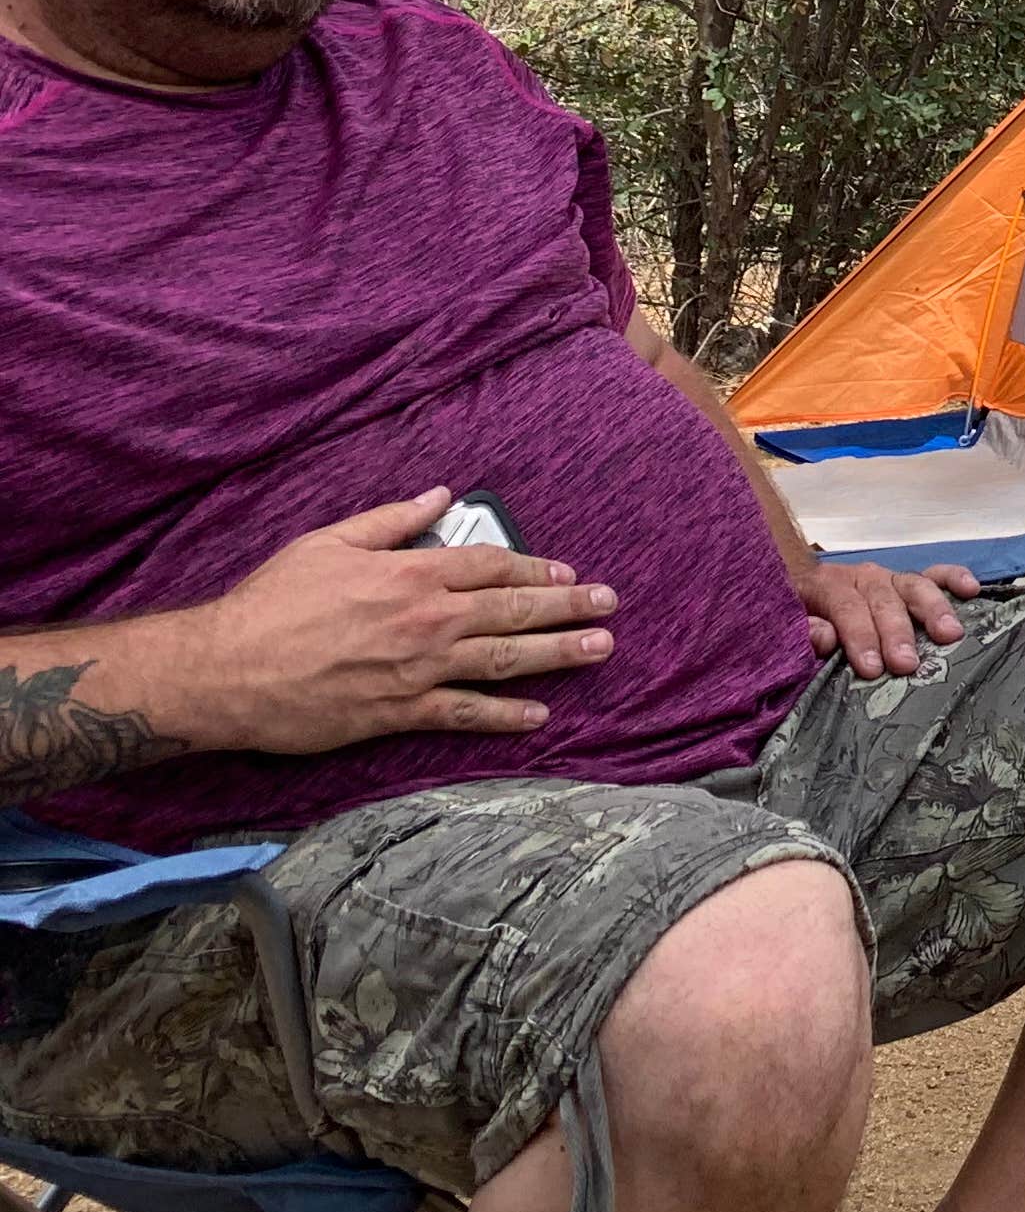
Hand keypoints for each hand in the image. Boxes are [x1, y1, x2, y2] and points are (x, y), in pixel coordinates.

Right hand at [172, 491, 618, 753]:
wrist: (226, 671)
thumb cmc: (271, 602)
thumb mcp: (329, 542)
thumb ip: (391, 519)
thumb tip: (441, 494)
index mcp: (412, 573)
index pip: (492, 565)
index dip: (534, 567)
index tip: (567, 571)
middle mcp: (427, 620)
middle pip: (514, 610)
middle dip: (568, 605)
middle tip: (610, 603)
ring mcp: (418, 668)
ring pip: (505, 659)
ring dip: (558, 653)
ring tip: (599, 647)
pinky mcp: (399, 712)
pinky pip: (464, 714)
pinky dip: (504, 716)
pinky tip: (539, 717)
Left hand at [790, 557, 974, 678]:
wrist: (800, 592)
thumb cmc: (801, 620)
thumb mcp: (787, 628)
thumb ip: (802, 634)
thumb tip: (826, 637)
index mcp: (826, 586)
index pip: (846, 607)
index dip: (860, 637)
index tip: (872, 668)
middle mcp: (862, 577)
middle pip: (883, 599)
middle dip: (897, 632)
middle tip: (908, 663)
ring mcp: (889, 578)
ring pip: (913, 585)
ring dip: (933, 609)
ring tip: (949, 634)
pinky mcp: (908, 582)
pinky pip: (935, 574)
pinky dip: (954, 578)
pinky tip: (971, 589)